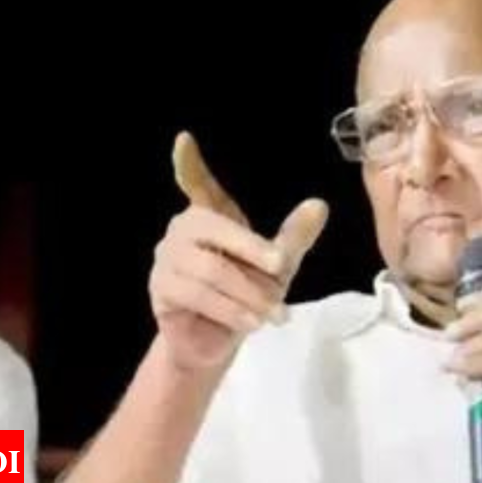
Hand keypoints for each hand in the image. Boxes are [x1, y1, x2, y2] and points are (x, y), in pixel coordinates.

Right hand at [149, 132, 327, 370]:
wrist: (216, 342)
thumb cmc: (245, 296)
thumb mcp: (277, 267)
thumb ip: (294, 237)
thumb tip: (320, 205)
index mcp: (210, 216)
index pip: (197, 185)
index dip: (189, 164)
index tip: (184, 140)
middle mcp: (183, 230)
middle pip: (215, 229)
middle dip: (253, 250)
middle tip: (282, 269)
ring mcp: (167, 259)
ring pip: (212, 270)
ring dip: (250, 294)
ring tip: (274, 313)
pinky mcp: (161, 290)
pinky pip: (198, 296)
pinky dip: (231, 311)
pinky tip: (251, 321)